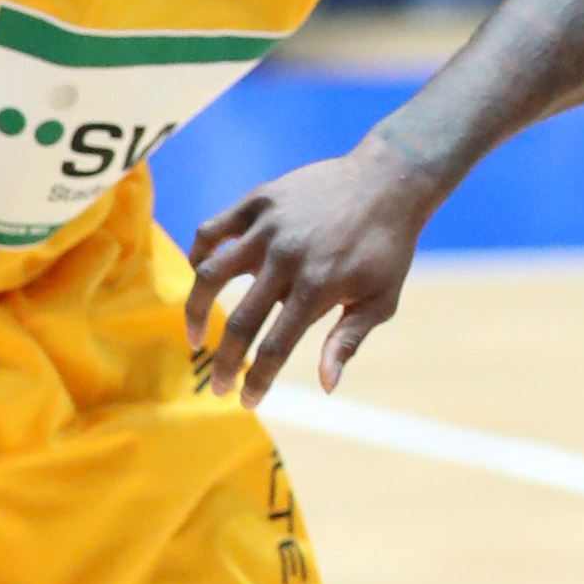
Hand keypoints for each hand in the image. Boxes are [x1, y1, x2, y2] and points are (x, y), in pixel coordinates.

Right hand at [184, 137, 443, 403]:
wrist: (389, 182)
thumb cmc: (387, 248)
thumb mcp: (380, 300)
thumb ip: (348, 341)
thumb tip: (326, 386)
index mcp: (318, 288)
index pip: (276, 346)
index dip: (258, 379)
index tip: (246, 401)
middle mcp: (287, 258)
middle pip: (239, 319)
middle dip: (224, 360)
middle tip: (217, 383)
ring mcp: (268, 227)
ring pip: (211, 272)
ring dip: (194, 309)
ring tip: (194, 336)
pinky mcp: (258, 201)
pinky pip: (213, 229)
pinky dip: (199, 254)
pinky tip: (201, 274)